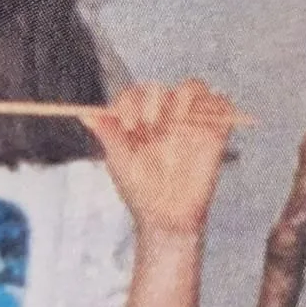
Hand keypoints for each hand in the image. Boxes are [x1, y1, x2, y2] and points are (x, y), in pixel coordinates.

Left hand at [82, 80, 235, 238]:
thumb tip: (84, 114)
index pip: (134, 94)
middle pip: (161, 88)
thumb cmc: (140, 191)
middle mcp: (164, 116)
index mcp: (139, 119)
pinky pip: (221, 106)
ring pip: (192, 88)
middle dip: (153, 100)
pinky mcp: (214, 132)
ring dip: (183, 97)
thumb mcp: (119, 161)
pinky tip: (202, 124)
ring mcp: (189, 122)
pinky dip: (217, 105)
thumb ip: (107, 134)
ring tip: (175, 120)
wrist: (166, 218)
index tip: (128, 123)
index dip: (130, 102)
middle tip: (149, 123)